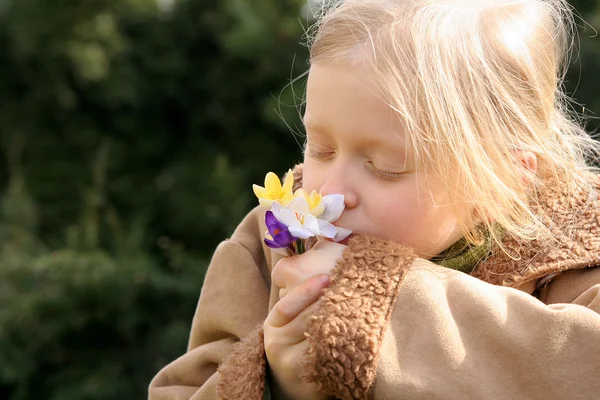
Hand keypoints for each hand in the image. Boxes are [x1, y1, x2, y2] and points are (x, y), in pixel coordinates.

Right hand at [264, 241, 345, 399]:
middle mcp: (276, 344)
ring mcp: (289, 363)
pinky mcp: (307, 379)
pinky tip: (356, 334)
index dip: (305, 291)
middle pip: (304, 320)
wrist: (300, 381)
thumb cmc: (303, 339)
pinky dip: (340, 345)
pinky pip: (326, 359)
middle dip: (328, 304)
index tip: (327, 277)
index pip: (285, 306)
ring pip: (317, 338)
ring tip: (360, 306)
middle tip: (352, 288)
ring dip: (339, 322)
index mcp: (273, 324)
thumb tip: (318, 248)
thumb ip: (300, 289)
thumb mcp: (295, 316)